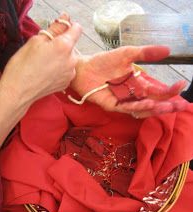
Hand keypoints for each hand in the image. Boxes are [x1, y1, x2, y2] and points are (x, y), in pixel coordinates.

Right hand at [0, 15, 81, 106]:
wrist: (19, 91)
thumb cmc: (23, 65)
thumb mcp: (36, 41)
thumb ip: (54, 29)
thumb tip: (65, 20)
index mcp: (64, 46)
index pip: (77, 29)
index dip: (68, 27)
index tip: (58, 31)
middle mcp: (71, 61)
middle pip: (71, 46)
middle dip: (61, 45)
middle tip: (45, 51)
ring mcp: (70, 74)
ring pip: (69, 59)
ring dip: (61, 58)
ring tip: (45, 64)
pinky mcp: (66, 83)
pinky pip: (66, 71)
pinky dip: (59, 70)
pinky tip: (47, 73)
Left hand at [70, 46, 186, 116]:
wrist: (82, 68)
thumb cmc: (103, 61)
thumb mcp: (127, 53)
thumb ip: (145, 53)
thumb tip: (168, 50)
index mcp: (137, 83)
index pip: (156, 90)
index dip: (169, 90)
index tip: (181, 85)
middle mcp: (132, 94)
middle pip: (153, 102)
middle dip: (167, 105)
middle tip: (180, 105)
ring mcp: (122, 101)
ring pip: (142, 109)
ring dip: (156, 108)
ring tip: (168, 106)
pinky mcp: (112, 105)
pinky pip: (127, 108)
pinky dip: (138, 106)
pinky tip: (149, 103)